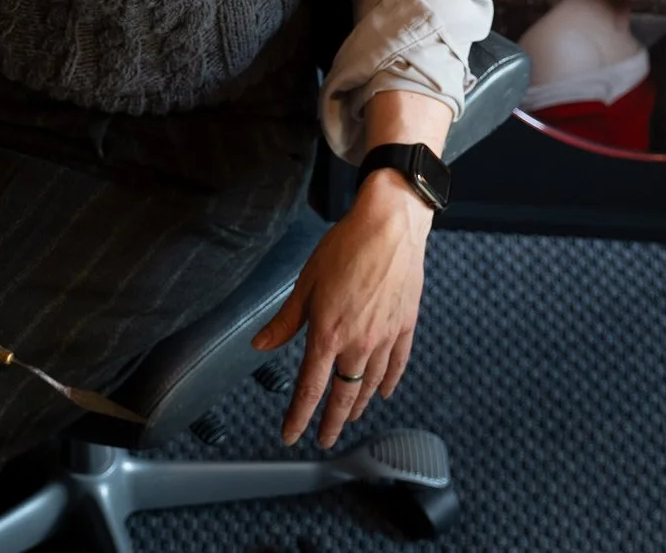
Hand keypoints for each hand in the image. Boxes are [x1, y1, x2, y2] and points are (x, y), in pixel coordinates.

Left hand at [249, 170, 430, 446]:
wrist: (390, 226)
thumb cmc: (346, 247)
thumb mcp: (306, 283)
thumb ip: (286, 321)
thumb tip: (260, 344)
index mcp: (329, 334)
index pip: (310, 387)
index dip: (299, 416)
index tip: (290, 434)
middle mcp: (359, 343)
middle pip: (344, 396)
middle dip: (332, 423)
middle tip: (324, 440)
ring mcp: (385, 337)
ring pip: (370, 385)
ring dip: (358, 405)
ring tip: (350, 417)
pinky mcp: (404, 325)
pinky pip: (397, 364)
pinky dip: (389, 382)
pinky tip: (383, 392)